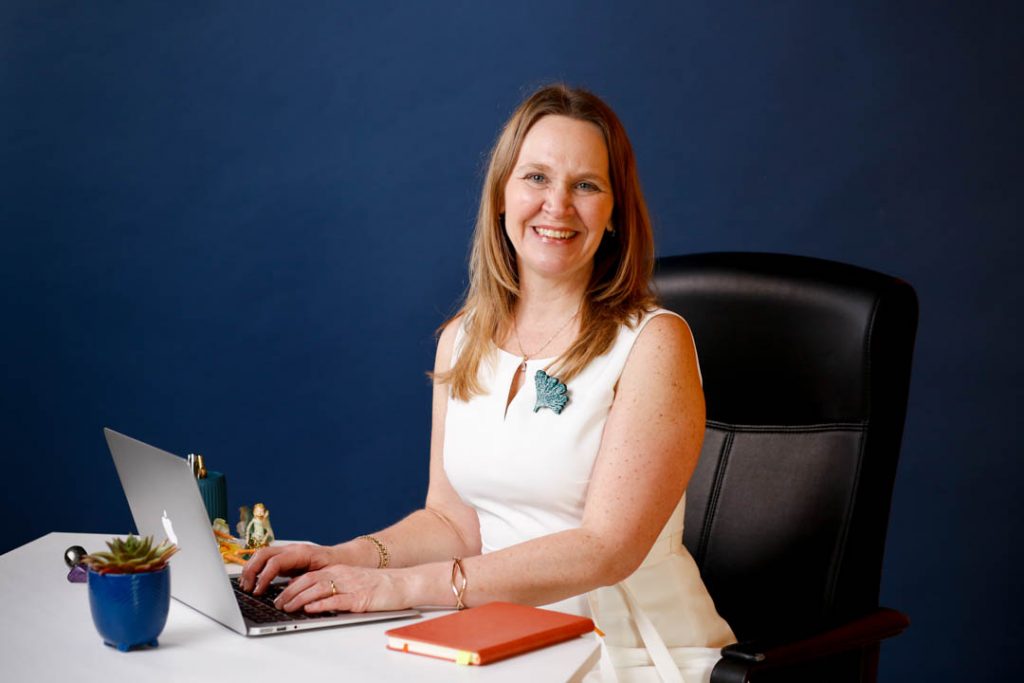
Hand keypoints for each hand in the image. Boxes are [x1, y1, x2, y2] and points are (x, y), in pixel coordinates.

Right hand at [240, 543, 337, 593]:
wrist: (344, 558)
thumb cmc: (337, 566)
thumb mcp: (326, 575)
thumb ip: (309, 581)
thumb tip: (291, 590)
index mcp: (302, 552)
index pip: (275, 561)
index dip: (264, 576)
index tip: (258, 591)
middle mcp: (292, 549)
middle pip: (263, 554)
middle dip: (251, 570)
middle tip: (247, 588)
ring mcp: (287, 552)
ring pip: (262, 554)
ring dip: (250, 569)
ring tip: (245, 586)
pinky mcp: (285, 558)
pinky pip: (266, 560)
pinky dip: (256, 569)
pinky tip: (252, 581)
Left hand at [273, 565, 409, 613]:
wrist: (404, 583)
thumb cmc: (380, 585)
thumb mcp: (354, 581)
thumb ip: (336, 585)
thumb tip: (314, 596)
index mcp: (340, 570)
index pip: (309, 575)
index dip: (291, 585)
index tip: (279, 595)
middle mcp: (343, 575)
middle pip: (310, 580)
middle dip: (290, 592)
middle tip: (278, 603)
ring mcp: (351, 586)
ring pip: (319, 589)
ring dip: (300, 598)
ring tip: (288, 607)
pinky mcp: (360, 598)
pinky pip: (337, 600)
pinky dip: (321, 604)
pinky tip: (311, 608)